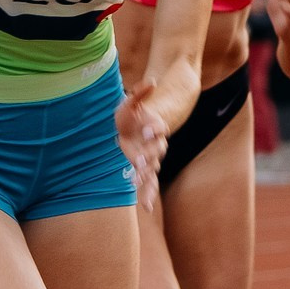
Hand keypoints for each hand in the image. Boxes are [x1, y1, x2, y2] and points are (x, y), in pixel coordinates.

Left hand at [117, 79, 165, 209]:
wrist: (136, 128)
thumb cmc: (133, 115)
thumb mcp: (133, 101)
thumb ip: (141, 92)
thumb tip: (151, 81)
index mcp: (154, 126)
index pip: (157, 127)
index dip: (154, 128)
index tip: (149, 130)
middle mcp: (155, 143)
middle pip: (156, 150)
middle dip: (149, 156)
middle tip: (140, 161)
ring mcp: (151, 158)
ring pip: (153, 170)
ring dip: (148, 180)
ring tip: (145, 191)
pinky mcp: (145, 168)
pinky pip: (149, 182)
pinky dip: (148, 193)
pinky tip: (146, 206)